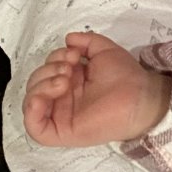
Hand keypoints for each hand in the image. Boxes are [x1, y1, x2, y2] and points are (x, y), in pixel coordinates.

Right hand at [23, 31, 170, 147]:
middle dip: (47, 70)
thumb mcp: (103, 50)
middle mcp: (63, 99)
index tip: (75, 54)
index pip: (44, 69)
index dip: (53, 58)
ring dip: (41, 85)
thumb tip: (68, 39)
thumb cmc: (125, 75)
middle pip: (35, 83)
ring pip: (30, 103)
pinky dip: (31, 111)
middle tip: (69, 68)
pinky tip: (42, 98)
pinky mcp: (63, 132)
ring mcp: (61, 116)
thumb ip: (86, 41)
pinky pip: (34, 128)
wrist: (141, 95)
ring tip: (64, 80)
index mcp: (70, 82)